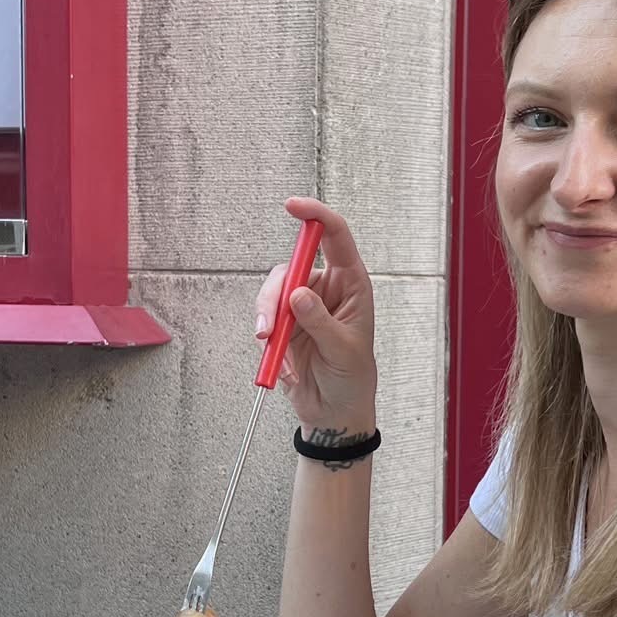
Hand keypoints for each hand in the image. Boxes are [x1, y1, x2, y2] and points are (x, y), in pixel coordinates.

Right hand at [255, 199, 376, 435]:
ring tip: (270, 343)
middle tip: (270, 323)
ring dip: (265, 315)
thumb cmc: (352, 378)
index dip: (315, 216)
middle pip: (292, 267)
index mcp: (352, 285)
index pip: (335, 237)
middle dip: (275, 292)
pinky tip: (277, 356)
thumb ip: (321, 322)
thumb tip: (298, 295)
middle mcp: (325, 288)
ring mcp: (301, 305)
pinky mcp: (283, 323)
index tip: (293, 206)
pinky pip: (264, 315)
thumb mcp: (344, 351)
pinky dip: (265, 334)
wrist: (333, 410)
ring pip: (272, 291)